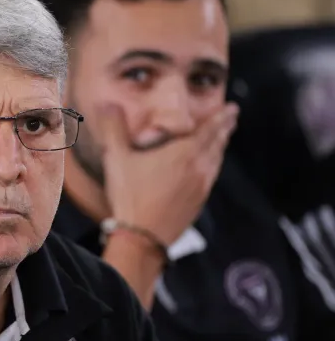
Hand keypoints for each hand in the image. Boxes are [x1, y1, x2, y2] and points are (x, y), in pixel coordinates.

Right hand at [99, 103, 238, 245]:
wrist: (143, 237)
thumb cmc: (130, 195)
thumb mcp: (116, 158)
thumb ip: (113, 128)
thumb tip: (107, 103)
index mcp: (183, 152)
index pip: (209, 129)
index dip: (222, 117)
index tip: (232, 108)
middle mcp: (198, 167)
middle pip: (217, 144)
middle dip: (225, 129)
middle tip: (231, 118)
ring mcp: (200, 187)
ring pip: (216, 161)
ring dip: (221, 147)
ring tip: (222, 139)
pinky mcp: (197, 204)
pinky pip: (211, 178)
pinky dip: (214, 166)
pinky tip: (208, 169)